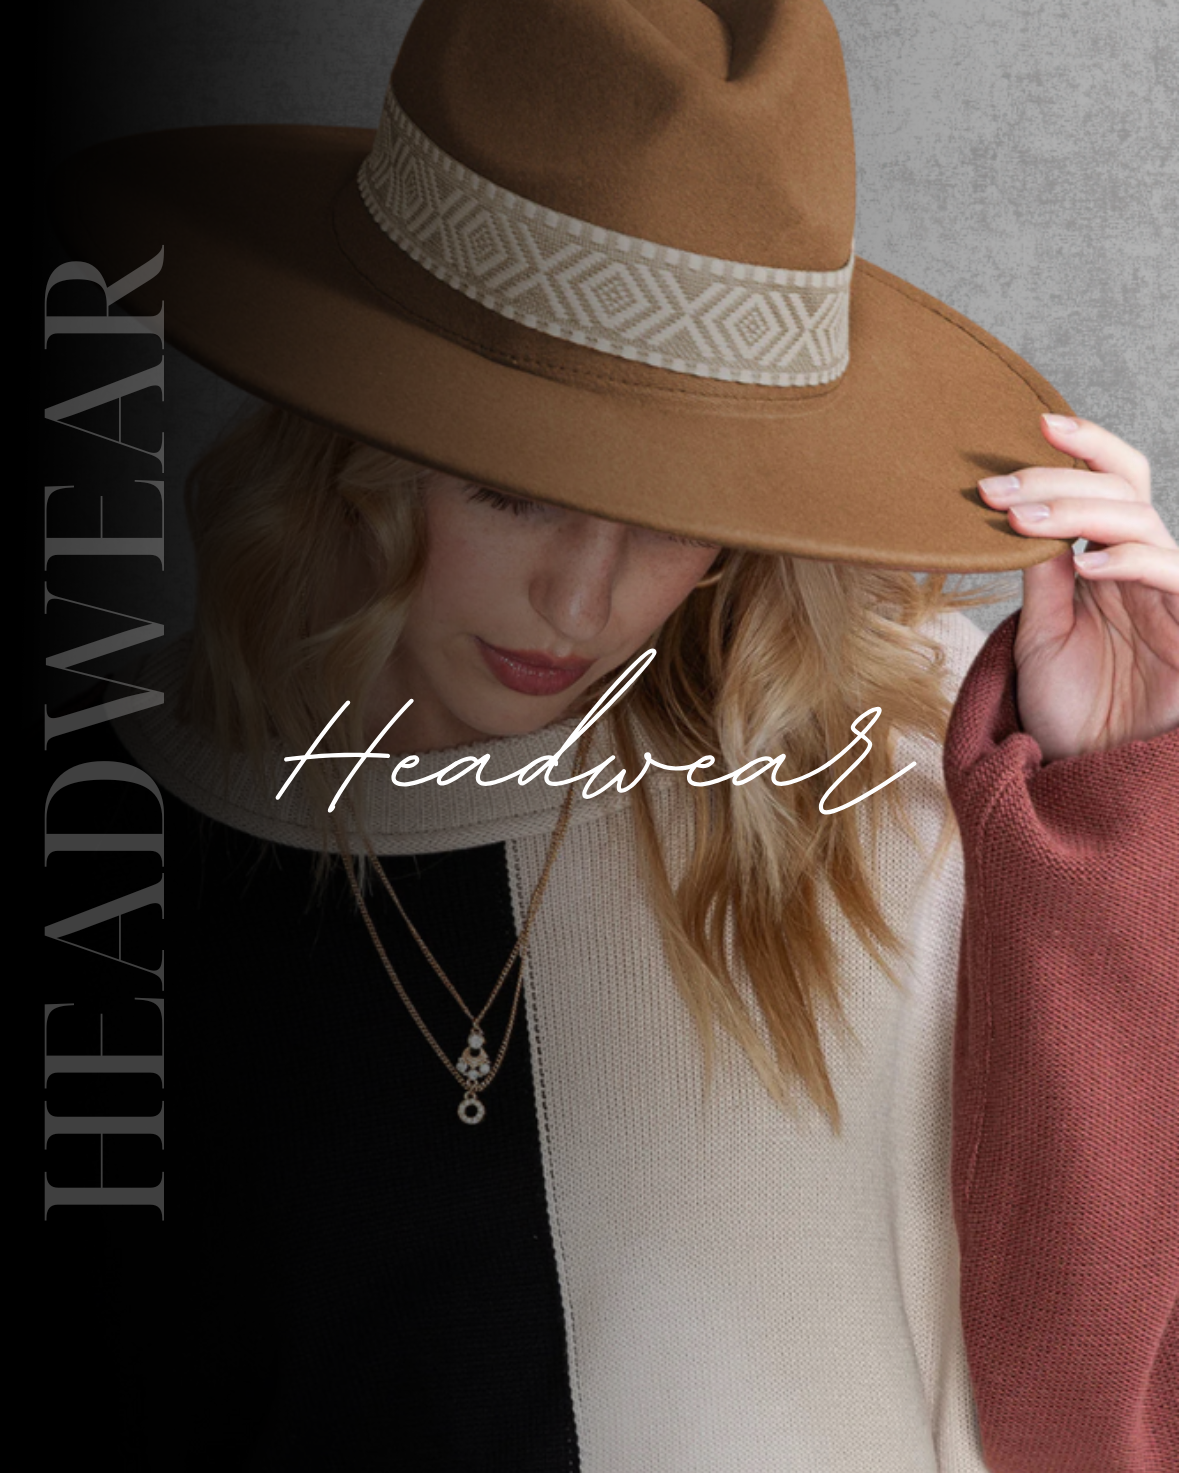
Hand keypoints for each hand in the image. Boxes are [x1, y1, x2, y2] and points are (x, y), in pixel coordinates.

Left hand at [978, 415, 1178, 760]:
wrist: (1096, 775)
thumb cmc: (1074, 712)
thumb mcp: (1042, 636)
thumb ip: (1041, 577)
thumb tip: (1022, 516)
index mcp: (1108, 563)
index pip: (1107, 484)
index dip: (1080, 448)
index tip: (1026, 425)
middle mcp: (1142, 570)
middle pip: (1122, 490)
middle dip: (1060, 478)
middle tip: (997, 487)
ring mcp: (1171, 594)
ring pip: (1141, 522)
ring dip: (1078, 513)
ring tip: (1021, 521)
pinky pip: (1172, 573)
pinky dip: (1129, 561)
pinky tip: (1084, 565)